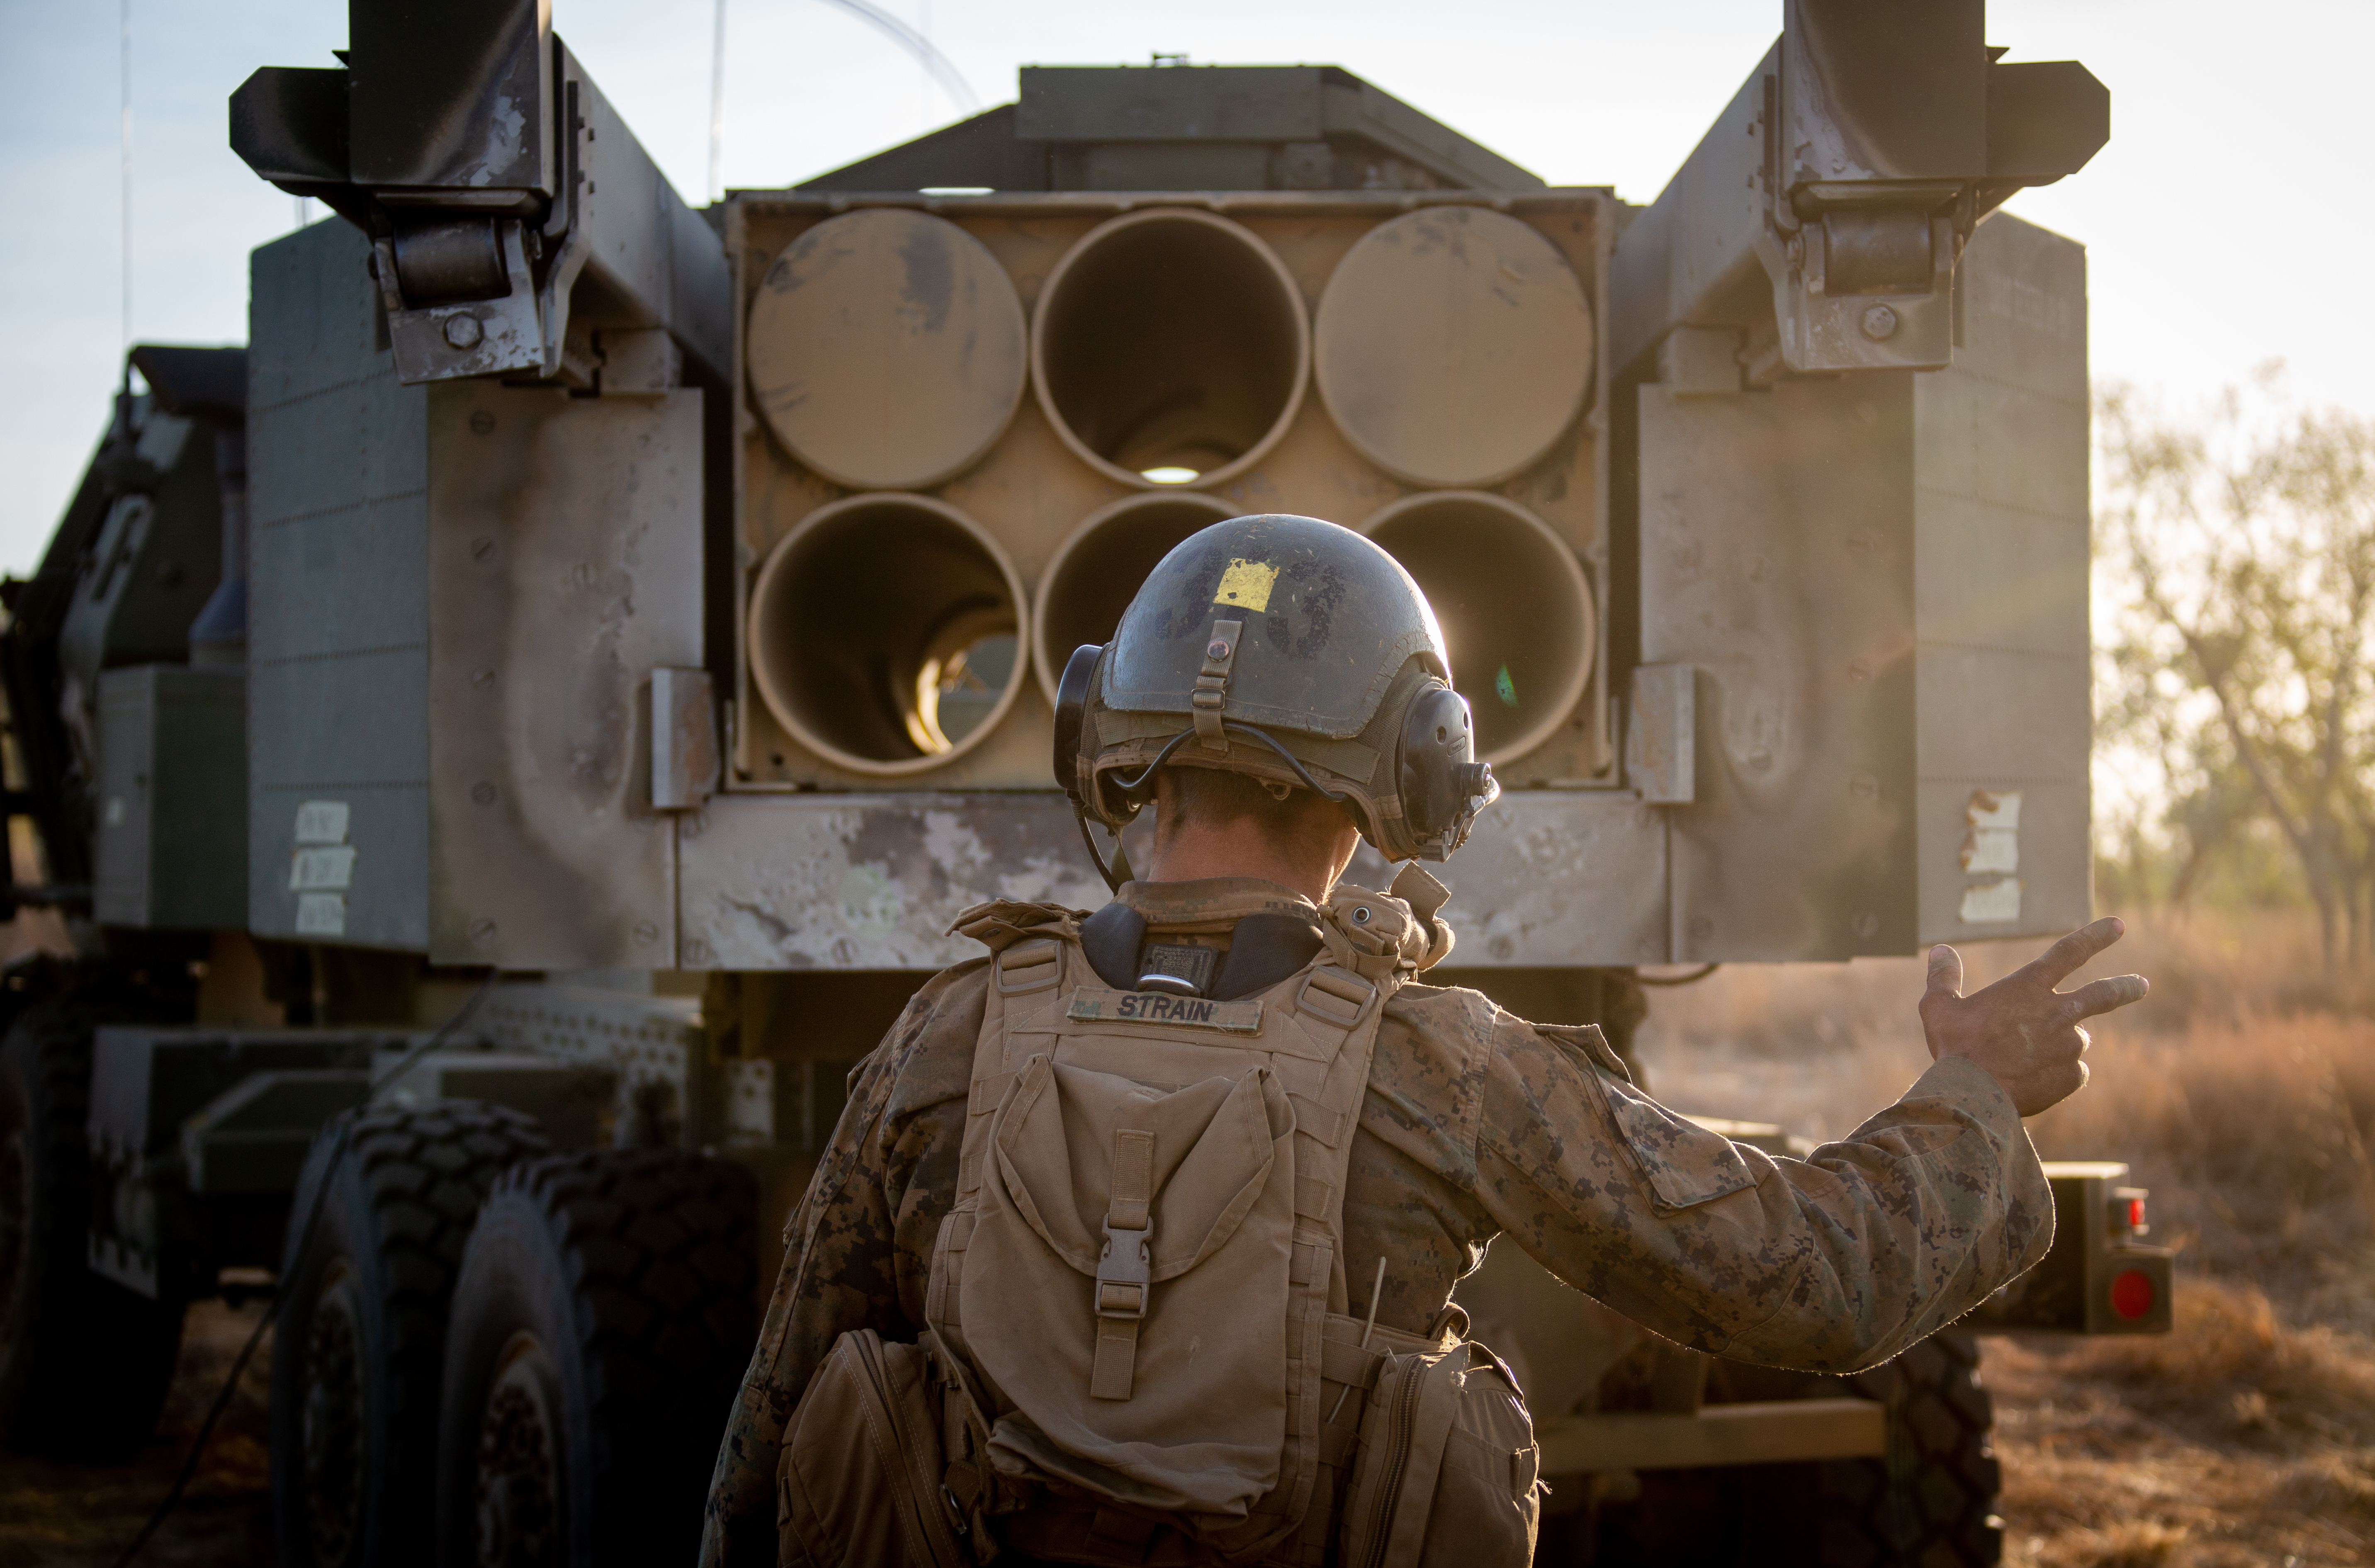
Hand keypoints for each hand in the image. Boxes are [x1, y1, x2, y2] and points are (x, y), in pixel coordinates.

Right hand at [1920, 917, 2149, 1116]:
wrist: (1973, 1097)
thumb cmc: (1954, 1048)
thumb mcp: (1937, 1007)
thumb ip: (1943, 976)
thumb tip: (1942, 950)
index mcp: (2028, 988)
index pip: (2069, 952)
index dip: (2095, 936)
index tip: (2119, 926)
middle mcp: (2058, 1012)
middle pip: (2103, 994)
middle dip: (2125, 987)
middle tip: (2141, 985)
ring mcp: (2070, 1046)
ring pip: (2074, 1040)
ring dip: (2058, 1045)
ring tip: (2025, 1061)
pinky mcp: (2073, 1076)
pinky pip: (2071, 1072)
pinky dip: (2056, 1074)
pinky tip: (2031, 1080)